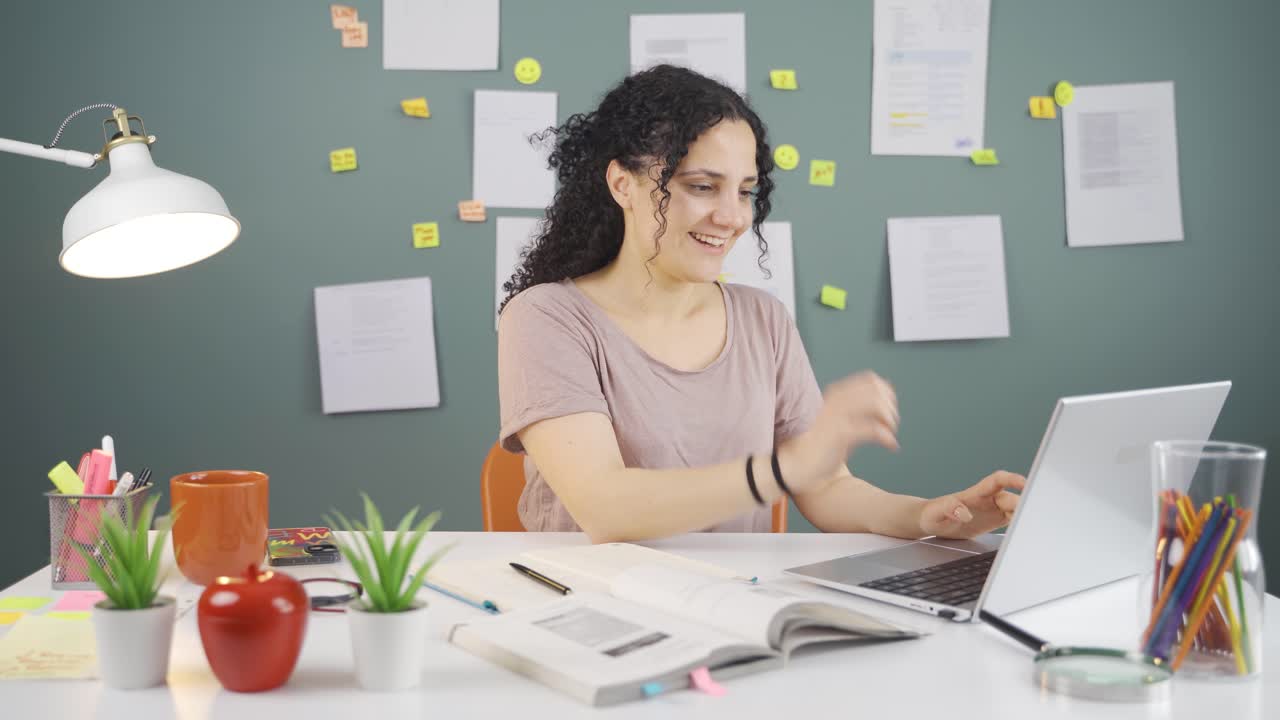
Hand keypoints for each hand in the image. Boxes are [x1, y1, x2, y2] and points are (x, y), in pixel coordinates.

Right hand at [779, 371, 898, 493]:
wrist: (796, 465)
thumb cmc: (820, 444)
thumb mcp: (840, 418)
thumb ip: (859, 406)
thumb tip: (887, 392)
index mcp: (836, 393)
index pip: (871, 380)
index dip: (887, 394)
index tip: (888, 412)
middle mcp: (837, 400)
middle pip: (876, 389)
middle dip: (890, 407)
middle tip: (890, 425)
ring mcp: (838, 415)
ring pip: (876, 404)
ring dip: (890, 420)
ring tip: (889, 434)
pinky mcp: (840, 434)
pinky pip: (873, 429)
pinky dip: (886, 437)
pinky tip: (890, 445)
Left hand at [919, 471, 1024, 538]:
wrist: (931, 522)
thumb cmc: (933, 514)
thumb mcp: (937, 511)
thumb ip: (949, 508)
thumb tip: (965, 513)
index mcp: (976, 493)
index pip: (997, 480)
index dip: (1012, 479)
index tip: (1024, 483)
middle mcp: (988, 499)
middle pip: (1011, 498)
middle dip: (1024, 503)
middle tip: (1034, 513)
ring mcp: (993, 509)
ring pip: (1016, 509)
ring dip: (1025, 514)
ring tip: (1034, 524)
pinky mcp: (995, 521)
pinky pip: (1013, 520)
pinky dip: (1021, 524)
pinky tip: (1026, 531)